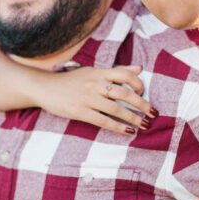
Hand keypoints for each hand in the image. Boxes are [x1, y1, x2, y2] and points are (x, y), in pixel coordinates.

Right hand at [29, 64, 156, 134]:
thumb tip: (139, 68)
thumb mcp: (93, 71)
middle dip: (142, 104)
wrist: (45, 88)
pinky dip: (118, 127)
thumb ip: (117, 70)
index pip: (125, 75)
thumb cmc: (71, 80)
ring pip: (116, 109)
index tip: (144, 92)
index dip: (138, 84)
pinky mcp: (81, 112)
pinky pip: (104, 121)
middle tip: (153, 113)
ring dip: (133, 118)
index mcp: (99, 72)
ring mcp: (88, 98)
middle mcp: (95, 84)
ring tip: (144, 124)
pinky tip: (128, 131)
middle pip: (125, 93)